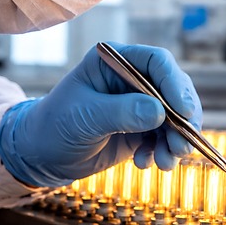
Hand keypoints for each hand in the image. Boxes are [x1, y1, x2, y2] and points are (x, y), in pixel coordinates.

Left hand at [0, 42, 200, 186]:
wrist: (41, 156)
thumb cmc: (54, 126)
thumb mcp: (85, 117)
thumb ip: (122, 112)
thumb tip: (160, 113)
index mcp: (116, 61)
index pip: (156, 62)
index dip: (175, 84)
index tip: (184, 111)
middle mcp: (133, 79)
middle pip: (174, 90)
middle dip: (183, 119)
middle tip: (184, 144)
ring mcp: (140, 105)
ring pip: (176, 117)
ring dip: (177, 141)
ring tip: (166, 162)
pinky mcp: (143, 130)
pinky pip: (166, 138)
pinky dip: (163, 152)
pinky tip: (145, 163)